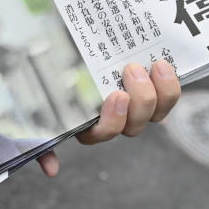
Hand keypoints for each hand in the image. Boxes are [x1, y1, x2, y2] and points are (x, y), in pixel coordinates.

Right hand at [35, 61, 180, 177]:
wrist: (66, 38)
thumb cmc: (45, 72)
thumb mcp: (37, 105)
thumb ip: (41, 139)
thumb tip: (51, 170)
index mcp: (85, 125)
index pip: (101, 134)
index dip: (112, 120)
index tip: (116, 96)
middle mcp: (113, 119)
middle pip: (133, 125)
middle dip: (139, 101)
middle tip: (132, 71)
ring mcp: (135, 105)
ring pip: (156, 113)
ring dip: (161, 93)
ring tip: (156, 67)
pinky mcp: (151, 86)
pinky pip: (167, 95)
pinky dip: (170, 83)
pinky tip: (166, 65)